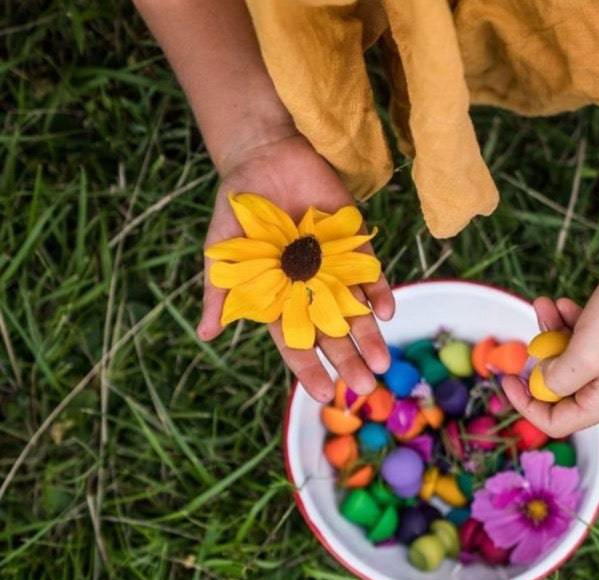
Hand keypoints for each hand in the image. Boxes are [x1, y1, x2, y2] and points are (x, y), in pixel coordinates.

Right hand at [196, 133, 394, 401]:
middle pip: (331, 333)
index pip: (295, 342)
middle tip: (363, 386)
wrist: (264, 158)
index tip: (324, 394)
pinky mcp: (353, 244)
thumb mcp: (223, 254)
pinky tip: (386, 311)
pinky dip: (378, 290)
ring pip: (355, 310)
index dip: (309, 368)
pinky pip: (369, 272)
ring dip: (369, 336)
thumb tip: (206, 335)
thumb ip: (220, 293)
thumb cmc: (238, 211)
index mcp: (280, 300)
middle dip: (347, 359)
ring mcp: (334, 268)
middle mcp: (310, 290)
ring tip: (382, 363)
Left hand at [502, 259, 598, 435]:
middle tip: (529, 337)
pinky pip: (586, 341)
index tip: (506, 378)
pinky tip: (563, 304)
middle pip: (563, 390)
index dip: (526, 404)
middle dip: (541, 360)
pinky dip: (569, 324)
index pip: (557, 422)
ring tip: (544, 306)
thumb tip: (542, 383)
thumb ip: (556, 379)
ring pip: (571, 359)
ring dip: (552, 334)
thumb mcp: (583, 354)